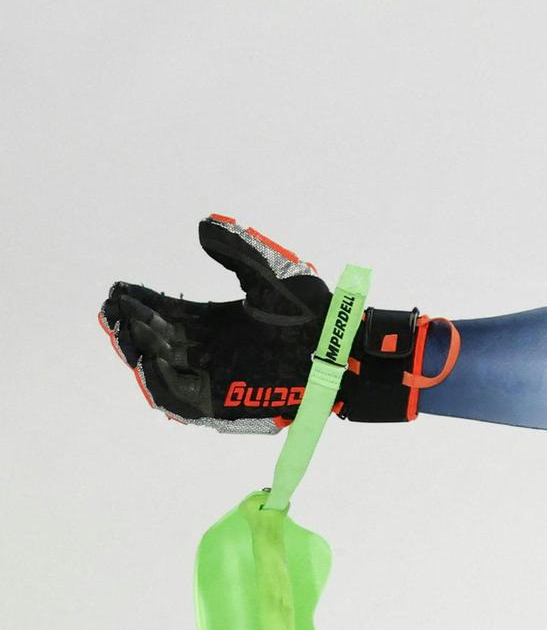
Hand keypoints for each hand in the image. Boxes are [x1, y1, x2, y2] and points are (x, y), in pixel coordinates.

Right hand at [100, 216, 437, 429]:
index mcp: (216, 323)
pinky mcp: (225, 405)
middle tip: (117, 313)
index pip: (166, 312)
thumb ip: (240, 252)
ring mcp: (216, 380)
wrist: (346, 354)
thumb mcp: (273, 277)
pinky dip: (162, 387)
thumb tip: (206, 224)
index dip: (140, 302)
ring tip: (130, 336)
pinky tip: (151, 368)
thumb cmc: (317, 315)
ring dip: (141, 355)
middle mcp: (210, 352)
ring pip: (161, 371)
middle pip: (155, 341)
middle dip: (131, 327)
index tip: (119, 289)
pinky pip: (182, 402)